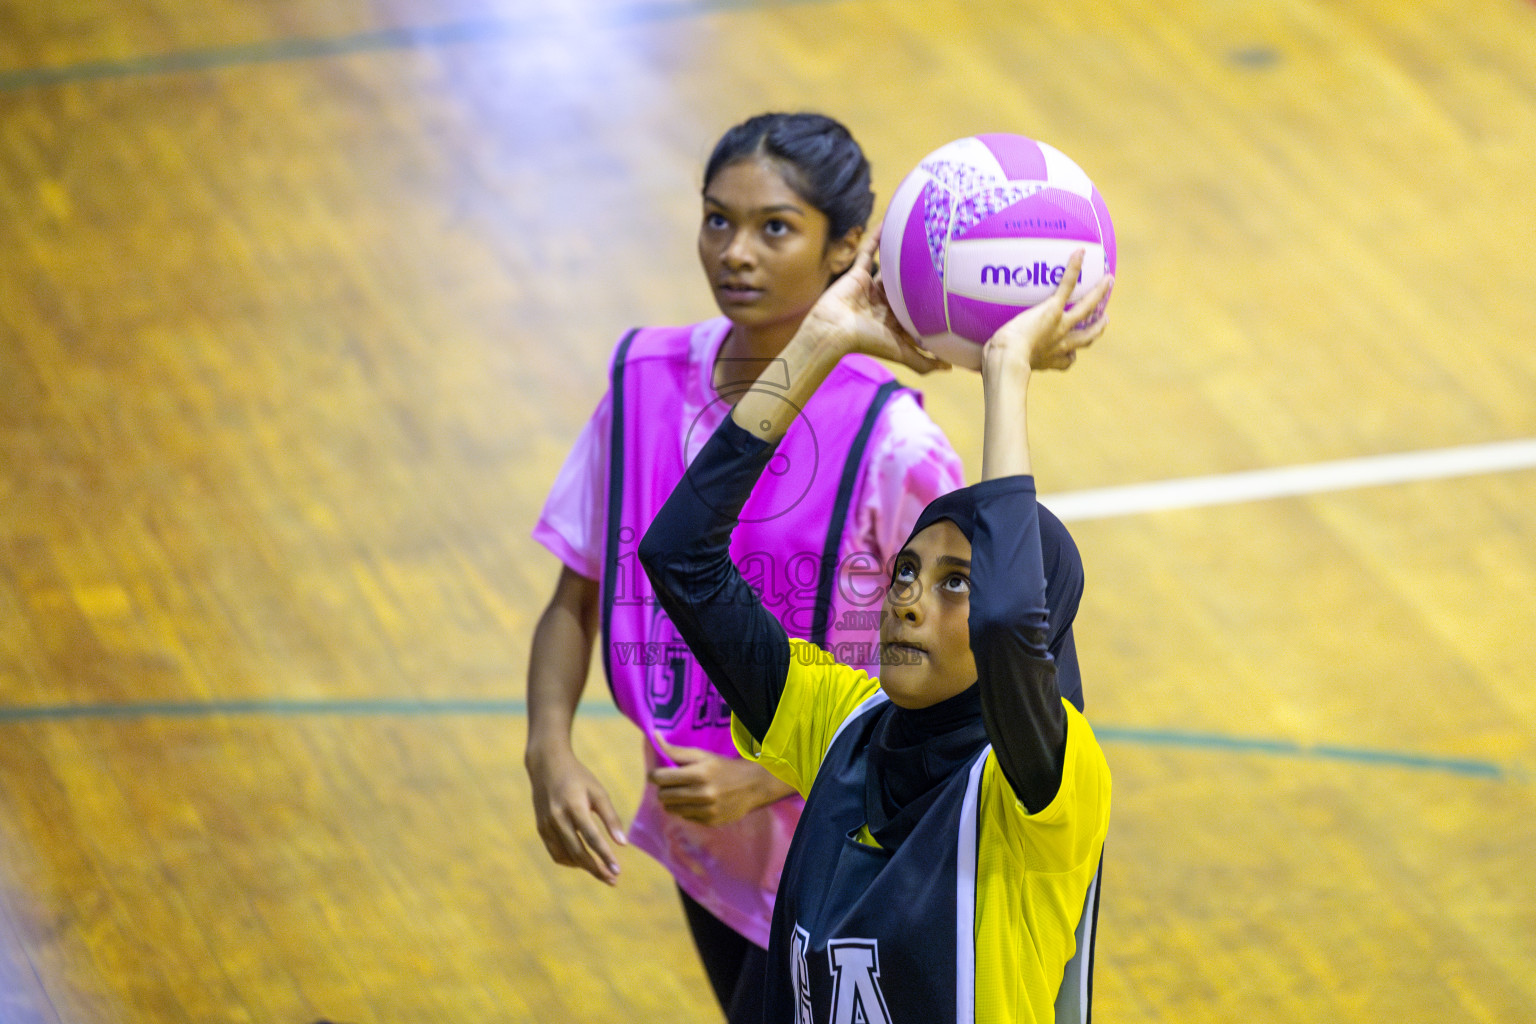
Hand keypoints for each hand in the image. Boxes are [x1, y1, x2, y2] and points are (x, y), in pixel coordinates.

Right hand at [526, 746, 626, 884]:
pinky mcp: (541, 829)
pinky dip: (570, 861)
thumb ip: (610, 817)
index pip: (591, 838)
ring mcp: (546, 825)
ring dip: (584, 868)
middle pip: (578, 852)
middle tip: (613, 879)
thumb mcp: (598, 792)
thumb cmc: (578, 778)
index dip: (605, 856)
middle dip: (596, 869)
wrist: (546, 765)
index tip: (618, 871)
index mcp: (574, 806)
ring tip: (602, 873)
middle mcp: (557, 818)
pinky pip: (556, 853)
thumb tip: (623, 843)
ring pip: (566, 856)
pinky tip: (583, 862)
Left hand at [648, 738, 795, 826]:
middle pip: (662, 796)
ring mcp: (706, 810)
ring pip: (671, 809)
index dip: (655, 775)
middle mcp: (702, 794)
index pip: (660, 778)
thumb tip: (655, 735)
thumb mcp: (701, 755)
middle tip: (673, 783)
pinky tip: (696, 801)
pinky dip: (686, 809)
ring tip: (683, 792)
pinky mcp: (709, 822)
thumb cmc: (723, 767)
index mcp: (698, 773)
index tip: (659, 773)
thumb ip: (675, 750)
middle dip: (663, 788)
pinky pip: (684, 817)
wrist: (753, 785)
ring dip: (673, 800)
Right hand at [796, 226, 950, 374]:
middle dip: (918, 273)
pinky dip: (876, 238)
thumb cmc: (867, 342)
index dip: (929, 298)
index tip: (949, 286)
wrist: (835, 331)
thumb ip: (924, 361)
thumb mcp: (901, 353)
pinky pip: (869, 252)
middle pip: (905, 285)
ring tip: (917, 235)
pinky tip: (888, 224)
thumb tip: (950, 369)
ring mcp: (871, 287)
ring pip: (889, 266)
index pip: (915, 307)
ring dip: (900, 252)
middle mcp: (884, 302)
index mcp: (894, 320)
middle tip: (939, 254)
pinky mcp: (858, 274)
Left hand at [982, 249, 1112, 379]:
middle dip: (1097, 328)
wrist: (1008, 359)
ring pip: (1086, 308)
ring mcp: (1059, 325)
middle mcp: (1059, 344)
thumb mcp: (999, 365)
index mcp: (1048, 358)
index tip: (1073, 355)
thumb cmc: (999, 365)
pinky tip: (1080, 253)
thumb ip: (992, 362)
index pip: (1066, 361)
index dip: (1071, 357)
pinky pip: (1067, 286)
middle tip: (1105, 320)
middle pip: (1086, 338)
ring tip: (1108, 280)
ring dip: (1098, 294)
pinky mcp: (1052, 310)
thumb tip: (973, 367)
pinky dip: (1074, 268)